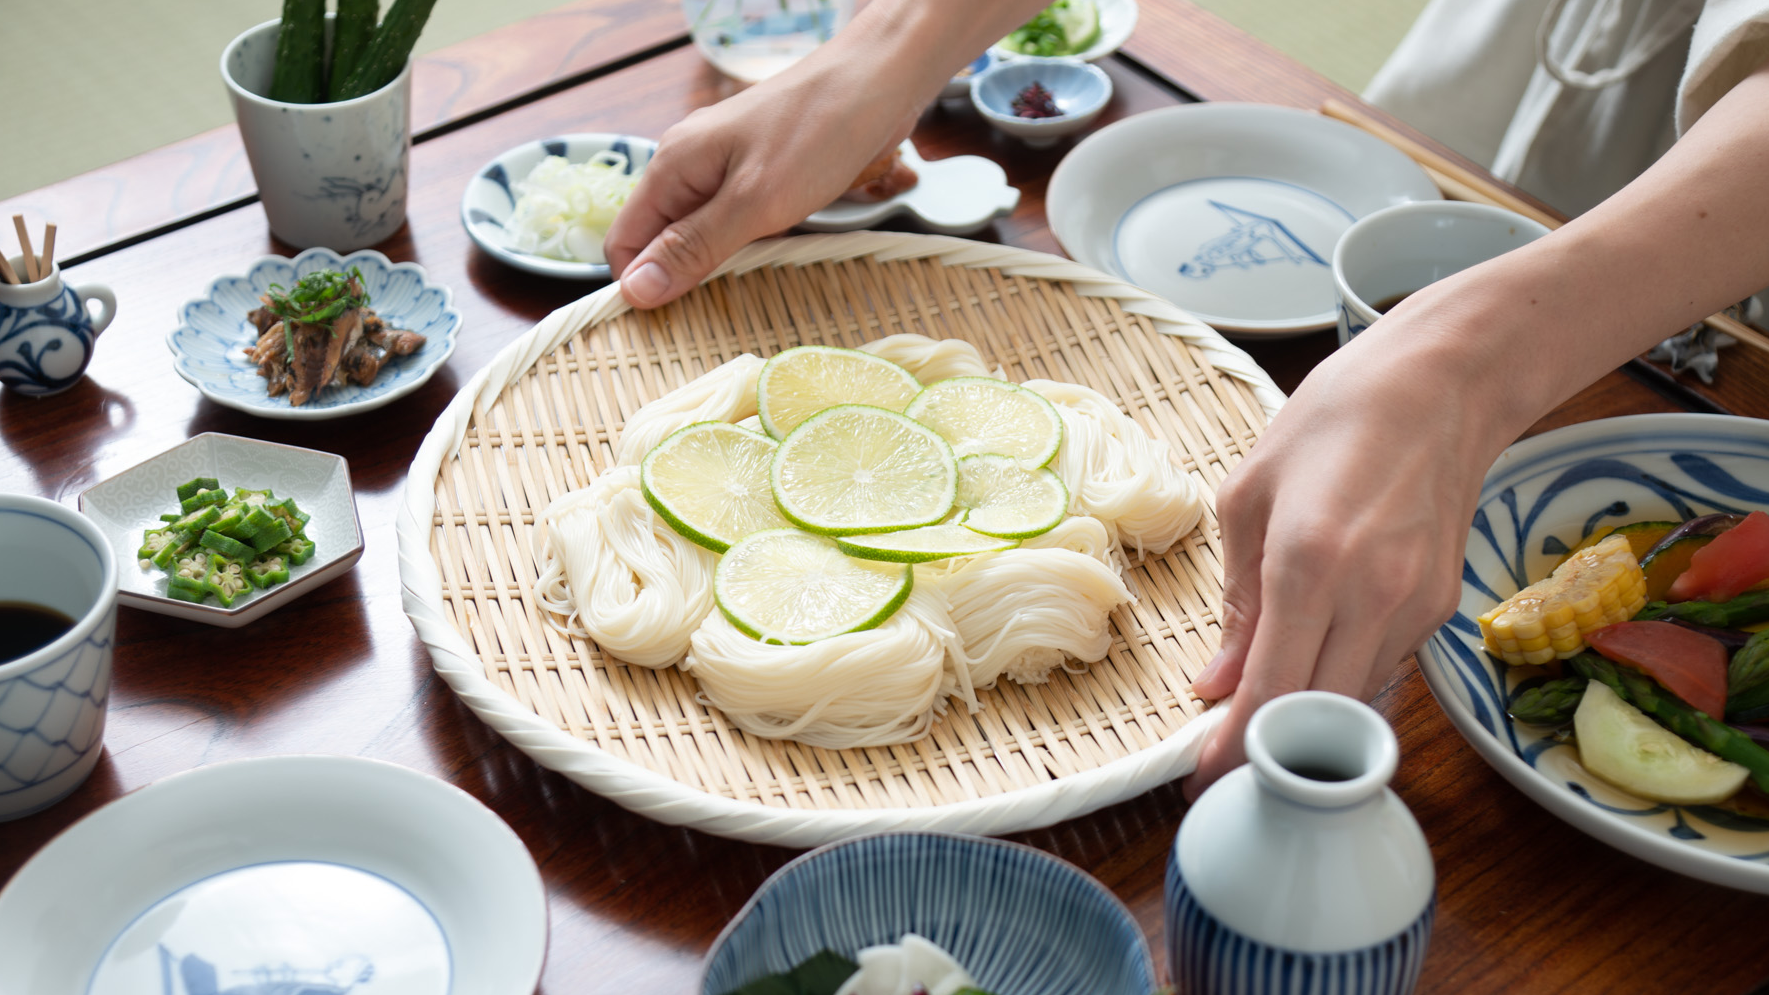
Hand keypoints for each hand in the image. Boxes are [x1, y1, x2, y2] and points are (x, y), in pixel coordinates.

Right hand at [603, 0, 1048, 308]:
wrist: (879, 81)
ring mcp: (722, 166)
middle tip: (721, 306)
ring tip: (754, 277)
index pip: (624, 242)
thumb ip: (693, 247)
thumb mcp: (754, 203)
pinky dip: (747, 242)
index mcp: (673, 166)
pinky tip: (774, 250)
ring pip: (698, 231)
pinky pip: (733, 219)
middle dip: (681, 277)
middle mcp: (688, 163)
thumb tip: (635, 291)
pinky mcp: (756, 171)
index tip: (669, 322)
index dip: (639, 285)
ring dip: (719, 262)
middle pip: (659, 239)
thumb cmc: (819, 134)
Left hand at [1181, 318, 1491, 798]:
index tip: (1203, 781)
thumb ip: (1235, 599)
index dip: (1234, 748)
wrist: (1439, 386)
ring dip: (1310, 721)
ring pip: (1356, 700)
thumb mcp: (1248, 496)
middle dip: (1271, 752)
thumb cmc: (1331, 422)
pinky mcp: (1442, 606)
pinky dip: (1345, 680)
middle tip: (1226, 767)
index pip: (1270, 689)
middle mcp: (1370, 595)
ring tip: (1263, 716)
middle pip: (1320, 715)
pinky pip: (1384, 667)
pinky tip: (1316, 664)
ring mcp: (1415, 605)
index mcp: (1307, 563)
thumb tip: (1215, 682)